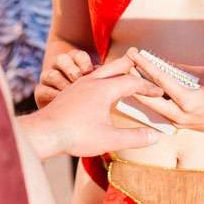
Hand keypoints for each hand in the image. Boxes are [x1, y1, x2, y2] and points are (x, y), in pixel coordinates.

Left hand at [24, 53, 164, 157]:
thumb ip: (134, 137)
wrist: (44, 132)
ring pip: (102, 70)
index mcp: (104, 89)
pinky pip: (91, 77)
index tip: (159, 92)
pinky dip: (103, 78)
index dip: (148, 86)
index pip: (132, 82)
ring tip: (124, 75)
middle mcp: (92, 81)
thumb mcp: (109, 139)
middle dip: (133, 65)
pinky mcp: (70, 91)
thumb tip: (156, 136)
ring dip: (116, 71)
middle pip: (117, 66)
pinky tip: (101, 90)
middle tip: (145, 63)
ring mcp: (79, 84)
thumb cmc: (75, 135)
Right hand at [35, 48, 94, 107]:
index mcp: (74, 59)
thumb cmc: (87, 92)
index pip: (78, 55)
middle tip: (77, 80)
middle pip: (61, 59)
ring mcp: (48, 76)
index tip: (88, 72)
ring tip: (70, 93)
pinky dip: (53, 95)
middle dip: (71, 70)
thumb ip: (99, 76)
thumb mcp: (94, 81)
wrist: (69, 111)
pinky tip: (61, 102)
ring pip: (51, 74)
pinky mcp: (40, 91)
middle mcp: (59, 65)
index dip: (84, 62)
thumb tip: (105, 74)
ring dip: (62, 84)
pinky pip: (43, 90)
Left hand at [127, 48, 203, 135]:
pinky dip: (152, 100)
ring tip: (130, 76)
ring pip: (152, 108)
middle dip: (135, 80)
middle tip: (124, 64)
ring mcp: (181, 124)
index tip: (132, 52)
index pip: (160, 80)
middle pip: (148, 98)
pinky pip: (162, 113)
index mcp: (188, 100)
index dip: (144, 64)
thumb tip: (161, 63)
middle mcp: (181, 115)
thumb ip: (181, 70)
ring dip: (141, 92)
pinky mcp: (182, 127)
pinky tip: (143, 91)